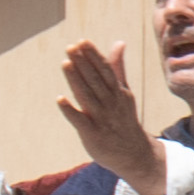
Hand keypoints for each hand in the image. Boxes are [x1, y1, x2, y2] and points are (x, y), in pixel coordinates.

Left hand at [53, 38, 164, 194]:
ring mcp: (102, 119)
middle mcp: (111, 103)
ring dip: (76, 80)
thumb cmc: (123, 119)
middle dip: (83, 63)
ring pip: (87, 96)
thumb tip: (118, 42)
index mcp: (118, 92)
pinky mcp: (92, 134)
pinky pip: (80, 121)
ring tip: (65, 63)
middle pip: (95, 80)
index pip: (105, 70)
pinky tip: (59, 99)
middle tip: (70, 47)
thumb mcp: (123, 92)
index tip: (82, 41)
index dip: (93, 56)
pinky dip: (70, 110)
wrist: (134, 153)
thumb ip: (117, 68)